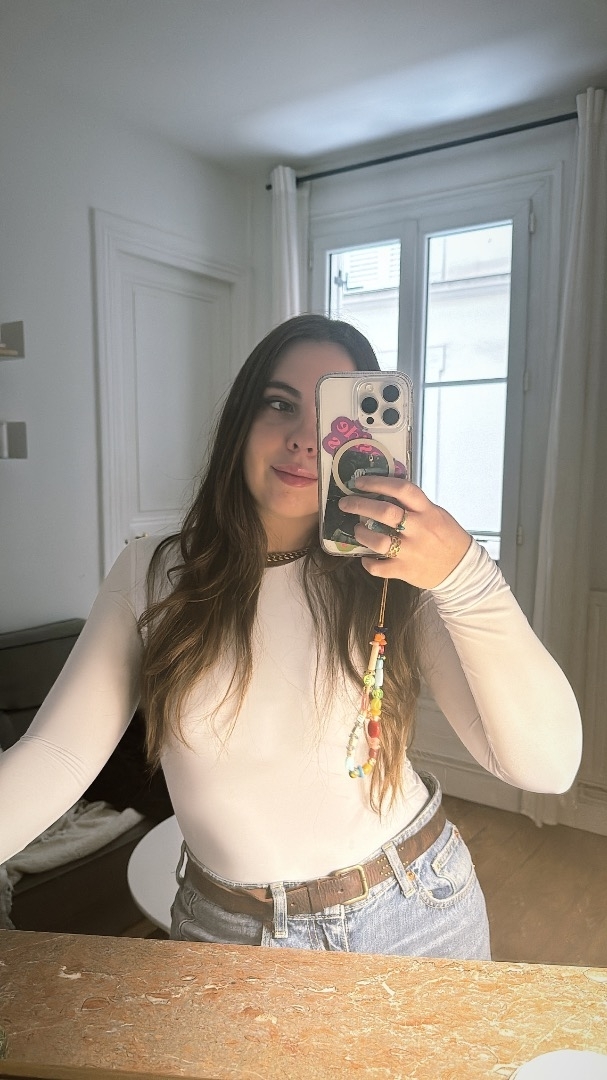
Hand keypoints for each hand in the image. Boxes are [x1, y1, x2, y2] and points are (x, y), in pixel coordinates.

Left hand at [338, 475, 471, 589]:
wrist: (461, 568)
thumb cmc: (446, 536)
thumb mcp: (436, 513)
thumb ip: (414, 505)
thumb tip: (384, 491)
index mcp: (427, 511)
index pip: (402, 489)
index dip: (378, 483)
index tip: (359, 482)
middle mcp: (418, 529)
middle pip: (385, 513)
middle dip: (359, 505)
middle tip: (345, 503)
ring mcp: (411, 551)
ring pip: (378, 541)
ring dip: (362, 533)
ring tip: (357, 530)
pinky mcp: (405, 570)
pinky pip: (379, 568)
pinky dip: (368, 562)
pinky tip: (366, 558)